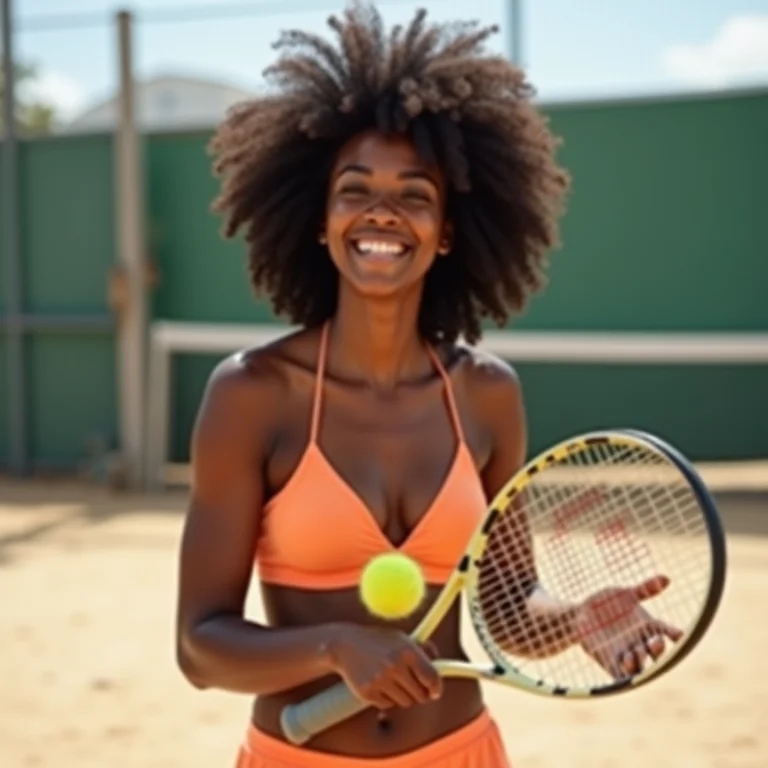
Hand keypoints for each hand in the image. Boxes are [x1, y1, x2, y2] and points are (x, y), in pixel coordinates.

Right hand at [327, 624, 441, 709]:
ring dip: (403, 696)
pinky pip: (387, 705)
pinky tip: (379, 684)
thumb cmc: (377, 640)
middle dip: (419, 693)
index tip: (435, 691)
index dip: (436, 687)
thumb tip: (438, 660)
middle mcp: (395, 665)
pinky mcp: (368, 693)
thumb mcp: (400, 637)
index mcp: (407, 650)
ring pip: (405, 703)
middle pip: (420, 696)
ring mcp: (380, 680)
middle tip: (413, 686)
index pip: (432, 678)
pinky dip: (387, 698)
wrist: (344, 644)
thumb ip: (421, 649)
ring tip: (394, 682)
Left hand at [574, 575, 682, 678]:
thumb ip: (644, 589)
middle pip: (655, 651)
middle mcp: (640, 642)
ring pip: (639, 665)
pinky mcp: (610, 661)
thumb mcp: (625, 594)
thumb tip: (667, 578)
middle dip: (658, 649)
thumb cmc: (608, 602)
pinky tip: (623, 676)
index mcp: (647, 625)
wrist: (582, 613)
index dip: (673, 633)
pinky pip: (619, 674)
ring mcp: (626, 653)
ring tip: (630, 657)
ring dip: (638, 664)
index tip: (680, 634)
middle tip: (656, 642)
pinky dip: (623, 677)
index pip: (665, 630)